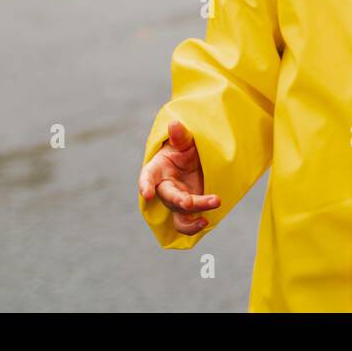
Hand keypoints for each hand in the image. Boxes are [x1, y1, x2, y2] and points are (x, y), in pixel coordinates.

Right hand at [139, 120, 221, 235]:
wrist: (195, 160)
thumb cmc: (184, 149)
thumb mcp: (184, 141)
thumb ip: (180, 136)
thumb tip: (175, 124)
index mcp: (158, 169)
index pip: (148, 176)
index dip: (145, 185)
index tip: (146, 193)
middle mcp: (165, 187)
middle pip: (170, 198)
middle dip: (183, 202)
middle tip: (197, 201)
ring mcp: (177, 200)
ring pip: (178, 216)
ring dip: (190, 222)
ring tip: (204, 220)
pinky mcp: (188, 210)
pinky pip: (187, 223)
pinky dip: (194, 226)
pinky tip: (206, 222)